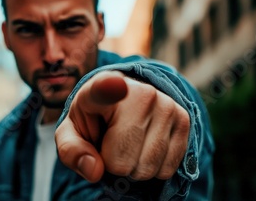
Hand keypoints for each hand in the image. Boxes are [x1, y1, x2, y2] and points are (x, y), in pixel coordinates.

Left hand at [55, 70, 189, 182]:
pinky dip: (153, 169)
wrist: (124, 104)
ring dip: (134, 169)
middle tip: (111, 143)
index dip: (111, 89)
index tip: (114, 85)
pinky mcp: (184, 119)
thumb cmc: (94, 119)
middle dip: (113, 164)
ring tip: (128, 144)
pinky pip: (167, 169)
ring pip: (146, 169)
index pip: (106, 89)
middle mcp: (139, 92)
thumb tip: (95, 170)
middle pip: (122, 161)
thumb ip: (72, 151)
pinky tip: (145, 147)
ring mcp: (165, 104)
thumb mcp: (72, 133)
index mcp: (100, 89)